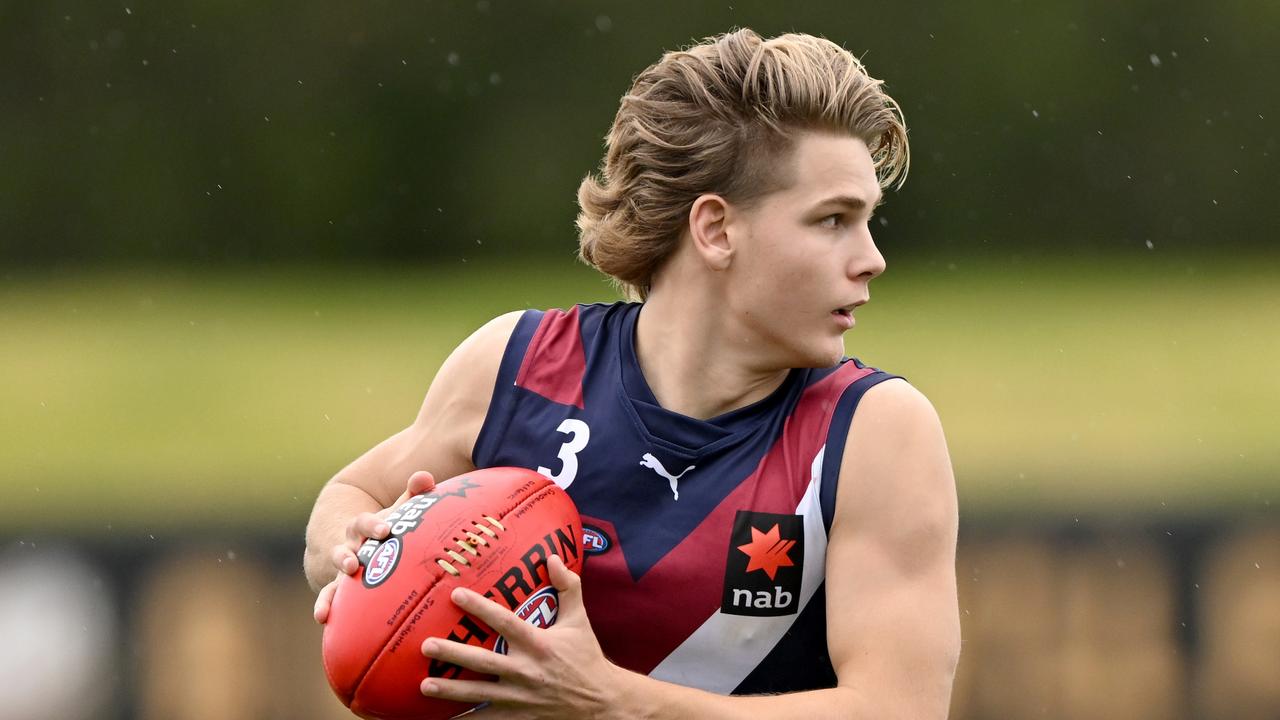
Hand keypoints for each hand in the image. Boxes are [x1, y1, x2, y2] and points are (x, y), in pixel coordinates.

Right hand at [314, 470, 435, 622]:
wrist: (351, 541)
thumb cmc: (385, 528)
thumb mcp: (397, 511)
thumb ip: (412, 495)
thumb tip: (426, 475)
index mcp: (363, 527)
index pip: (365, 523)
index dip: (373, 526)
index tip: (385, 530)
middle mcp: (349, 547)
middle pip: (344, 549)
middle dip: (346, 556)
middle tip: (353, 564)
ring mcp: (341, 569)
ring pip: (333, 576)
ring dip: (332, 585)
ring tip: (331, 601)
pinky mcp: (339, 589)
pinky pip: (328, 597)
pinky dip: (324, 606)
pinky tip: (321, 618)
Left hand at [420, 555, 626, 718]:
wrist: (601, 700)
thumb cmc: (586, 655)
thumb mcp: (579, 619)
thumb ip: (568, 586)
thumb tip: (552, 557)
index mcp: (540, 643)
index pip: (505, 622)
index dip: (480, 607)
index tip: (455, 594)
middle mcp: (527, 670)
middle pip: (483, 661)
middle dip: (454, 653)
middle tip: (426, 645)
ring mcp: (521, 696)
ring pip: (480, 693)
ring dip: (451, 689)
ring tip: (425, 685)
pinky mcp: (520, 715)